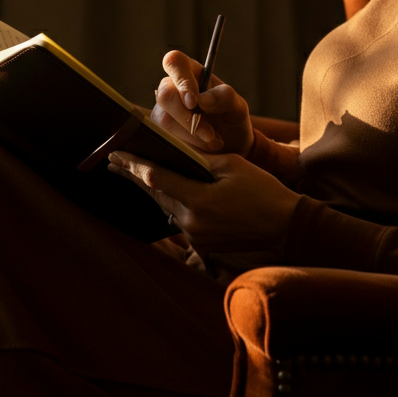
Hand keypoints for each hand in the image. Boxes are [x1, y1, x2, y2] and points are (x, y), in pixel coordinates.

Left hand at [107, 150, 299, 254]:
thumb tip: (177, 154)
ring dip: (150, 190)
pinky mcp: (202, 242)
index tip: (115, 155)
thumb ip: (200, 160)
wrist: (284, 225)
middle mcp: (192, 222)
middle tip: (112, 162)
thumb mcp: (233, 165)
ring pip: (165, 207)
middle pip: (156, 195)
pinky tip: (163, 192)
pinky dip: (170, 202)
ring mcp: (196, 235)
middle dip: (134, 176)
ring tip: (131, 175)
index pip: (157, 179)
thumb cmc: (262, 190)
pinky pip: (179, 218)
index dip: (133, 165)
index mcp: (199, 200)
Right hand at [152, 50, 254, 157]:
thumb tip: (202, 100)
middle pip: (166, 95)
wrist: (230, 146)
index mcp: (191, 72)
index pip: (175, 62)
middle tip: (210, 134)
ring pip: (164, 121)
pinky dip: (186, 147)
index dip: (181, 80)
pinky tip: (202, 151)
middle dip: (188, 118)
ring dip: (191, 136)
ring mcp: (162, 111)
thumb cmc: (231, 119)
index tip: (194, 101)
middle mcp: (172, 89)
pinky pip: (164, 139)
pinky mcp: (159, 132)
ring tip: (214, 143)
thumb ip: (224, 97)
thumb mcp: (237, 107)